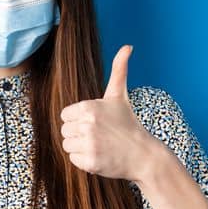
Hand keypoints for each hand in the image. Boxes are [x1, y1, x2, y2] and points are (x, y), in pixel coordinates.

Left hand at [59, 44, 162, 181]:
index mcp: (88, 107)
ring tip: (100, 146)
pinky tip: (100, 156)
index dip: (79, 119)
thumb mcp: (120, 96)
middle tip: (100, 135)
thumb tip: (128, 46)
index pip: (65, 115)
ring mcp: (89, 144)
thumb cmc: (128, 123)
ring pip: (67, 146)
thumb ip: (119, 69)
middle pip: (65, 131)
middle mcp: (87, 125)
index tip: (97, 123)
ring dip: (81, 148)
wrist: (143, 154)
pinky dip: (85, 161)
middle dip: (79, 134)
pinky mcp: (90, 162)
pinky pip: (73, 160)